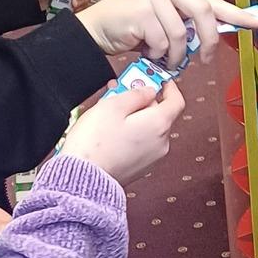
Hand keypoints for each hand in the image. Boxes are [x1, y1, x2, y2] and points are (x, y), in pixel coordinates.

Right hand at [60, 80, 184, 185]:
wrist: (82, 179)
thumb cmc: (95, 144)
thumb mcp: (112, 105)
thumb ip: (135, 94)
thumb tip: (148, 91)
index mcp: (159, 125)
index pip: (176, 100)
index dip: (167, 86)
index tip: (154, 78)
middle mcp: (161, 143)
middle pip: (160, 114)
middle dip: (142, 100)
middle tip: (120, 91)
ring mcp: (152, 158)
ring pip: (148, 129)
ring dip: (134, 116)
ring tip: (110, 111)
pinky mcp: (139, 168)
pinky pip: (141, 143)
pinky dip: (131, 133)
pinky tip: (111, 130)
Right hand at [77, 0, 257, 69]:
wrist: (95, 31)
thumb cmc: (131, 29)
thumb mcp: (164, 25)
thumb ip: (188, 27)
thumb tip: (213, 39)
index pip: (211, 0)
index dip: (236, 13)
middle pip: (202, 11)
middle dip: (208, 40)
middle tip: (205, 59)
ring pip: (181, 33)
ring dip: (175, 55)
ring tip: (163, 58)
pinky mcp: (140, 10)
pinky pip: (162, 41)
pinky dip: (158, 55)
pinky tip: (147, 52)